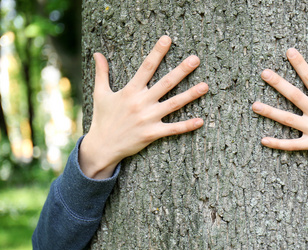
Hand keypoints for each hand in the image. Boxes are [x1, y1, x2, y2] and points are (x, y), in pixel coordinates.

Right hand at [79, 36, 207, 178]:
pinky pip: (173, 129)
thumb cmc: (103, 119)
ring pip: (174, 104)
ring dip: (191, 95)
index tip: (168, 40)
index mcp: (130, 91)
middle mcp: (141, 103)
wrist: (103, 146)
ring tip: (205, 86)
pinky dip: (187, 126)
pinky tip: (200, 121)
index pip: (146, 67)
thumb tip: (97, 54)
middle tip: (196, 59)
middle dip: (182, 70)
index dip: (157, 52)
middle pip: (166, 83)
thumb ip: (102, 73)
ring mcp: (148, 118)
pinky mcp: (152, 133)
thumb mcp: (100, 94)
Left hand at [252, 48, 307, 181]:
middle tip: (264, 72)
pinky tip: (263, 140)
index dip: (300, 64)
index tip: (289, 51)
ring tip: (254, 105)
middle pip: (295, 96)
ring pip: (288, 120)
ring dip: (270, 112)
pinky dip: (278, 143)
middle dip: (279, 84)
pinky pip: (292, 145)